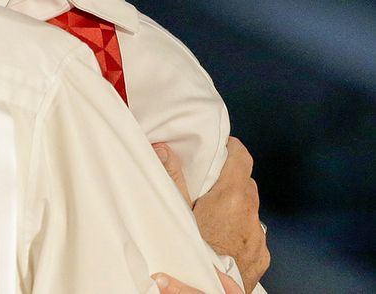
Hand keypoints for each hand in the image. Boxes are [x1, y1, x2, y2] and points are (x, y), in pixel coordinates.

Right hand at [153, 138, 268, 291]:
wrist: (207, 290)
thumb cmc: (191, 254)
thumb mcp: (174, 212)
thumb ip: (171, 178)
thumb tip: (164, 148)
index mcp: (230, 199)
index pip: (243, 159)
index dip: (233, 148)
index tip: (224, 145)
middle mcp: (250, 216)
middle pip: (246, 185)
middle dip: (231, 178)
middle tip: (210, 180)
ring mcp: (258, 239)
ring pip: (251, 211)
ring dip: (237, 206)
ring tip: (213, 212)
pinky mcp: (261, 258)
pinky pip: (254, 235)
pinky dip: (241, 230)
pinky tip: (223, 237)